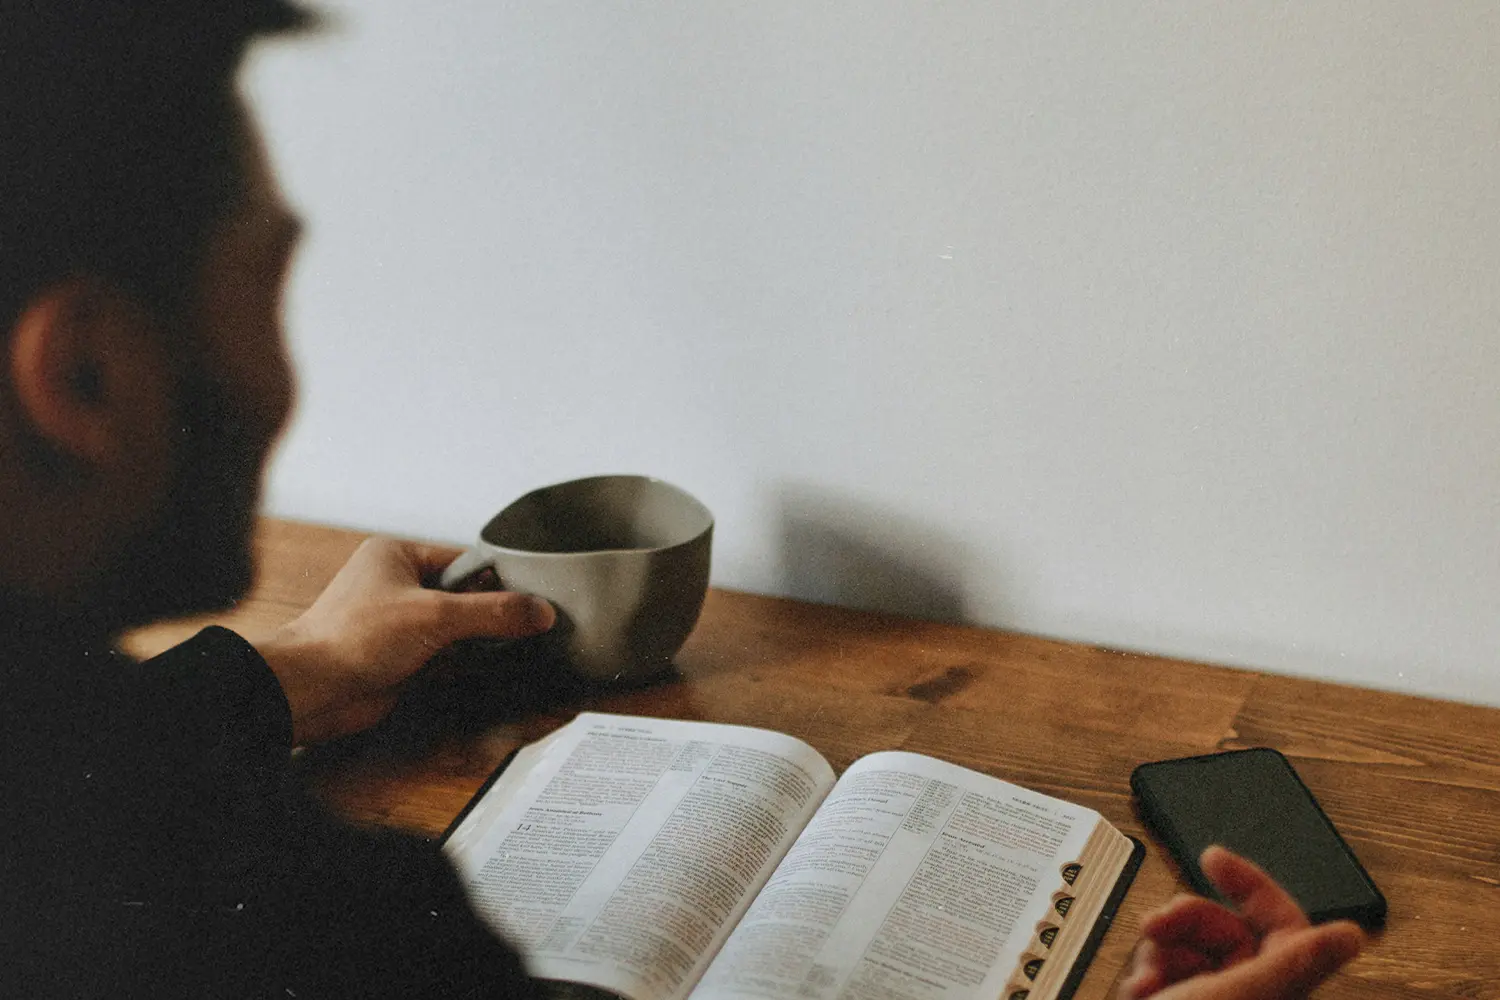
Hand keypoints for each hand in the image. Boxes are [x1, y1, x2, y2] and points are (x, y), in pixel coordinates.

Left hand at [252, 537, 554, 744]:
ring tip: (503, 649)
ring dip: (474, 643)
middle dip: (487, 616)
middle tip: (521, 627)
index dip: (497, 580)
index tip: (530, 597)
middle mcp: (396, 585)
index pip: (464, 560)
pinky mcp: (400, 658)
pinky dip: (460, 664)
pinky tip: (480, 669)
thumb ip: (493, 612)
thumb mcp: (435, 615)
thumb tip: (540, 611)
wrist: (312, 690)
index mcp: (397, 555)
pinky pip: (444, 656)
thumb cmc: (350, 638)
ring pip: (455, 629)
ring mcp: (398, 624)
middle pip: (463, 596)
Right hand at [1119, 846, 1365, 999]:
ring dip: (1160, 950)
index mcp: (1281, 995)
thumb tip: (1349, 935)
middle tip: (1156, 926)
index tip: (1212, 860)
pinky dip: (1146, 974)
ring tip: (1149, 977)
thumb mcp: (1235, 998)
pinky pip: (1163, 968)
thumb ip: (1289, 963)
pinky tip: (1141, 992)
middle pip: (1225, 928)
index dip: (1250, 886)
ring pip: (1189, 944)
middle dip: (1185, 921)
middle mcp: (1252, 999)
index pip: (1284, 924)